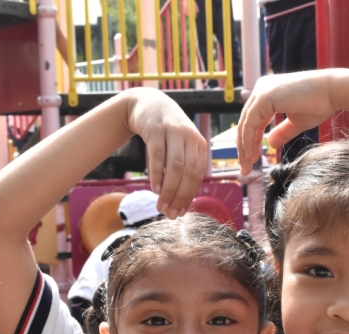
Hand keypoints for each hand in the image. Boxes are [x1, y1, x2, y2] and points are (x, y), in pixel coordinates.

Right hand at [126, 89, 207, 218]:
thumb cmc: (166, 132)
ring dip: (169, 190)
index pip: (197, 176)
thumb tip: (182, 201)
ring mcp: (174, 132)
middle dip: (179, 197)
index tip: (180, 213)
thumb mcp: (181, 146)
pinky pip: (158, 156)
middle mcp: (190, 137)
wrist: (148, 103)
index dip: (189, 197)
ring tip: (161, 206)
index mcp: (200, 145)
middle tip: (170, 214)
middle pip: (188, 174)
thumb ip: (184, 168)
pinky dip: (157, 175)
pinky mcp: (156, 129)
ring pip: (175, 167)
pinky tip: (155, 189)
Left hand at [237, 71, 336, 173]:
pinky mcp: (264, 97)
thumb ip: (282, 132)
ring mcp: (261, 91)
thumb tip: (270, 143)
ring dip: (244, 148)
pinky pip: (250, 124)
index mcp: (267, 92)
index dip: (250, 141)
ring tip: (247, 167)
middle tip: (245, 168)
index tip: (251, 160)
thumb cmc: (319, 104)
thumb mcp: (296, 123)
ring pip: (245, 125)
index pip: (252, 120)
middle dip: (244, 148)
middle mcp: (261, 88)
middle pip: (245, 123)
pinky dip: (249, 141)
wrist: (332, 91)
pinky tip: (251, 155)